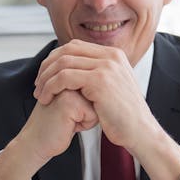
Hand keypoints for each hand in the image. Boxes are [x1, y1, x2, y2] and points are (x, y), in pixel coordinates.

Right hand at [0, 88, 96, 179]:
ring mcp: (67, 90)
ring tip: (66, 121)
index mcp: (66, 76)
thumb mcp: (68, 103)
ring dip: (85, 119)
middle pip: (98, 97)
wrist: (34, 142)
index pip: (95, 90)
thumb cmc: (52, 125)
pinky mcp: (70, 103)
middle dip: (87, 112)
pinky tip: (66, 126)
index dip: (86, 107)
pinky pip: (93, 116)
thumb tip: (105, 91)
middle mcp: (66, 79)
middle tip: (66, 117)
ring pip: (97, 106)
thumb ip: (83, 91)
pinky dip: (83, 126)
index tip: (67, 111)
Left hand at [33, 40, 179, 179]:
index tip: (45, 77)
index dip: (55, 59)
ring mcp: (107, 66)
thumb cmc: (124, 117)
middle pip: (67, 50)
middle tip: (38, 84)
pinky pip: (64, 77)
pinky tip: (46, 99)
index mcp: (114, 55)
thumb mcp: (113, 88)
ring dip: (46, 79)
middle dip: (47, 67)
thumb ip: (98, 74)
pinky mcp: (100, 80)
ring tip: (39, 94)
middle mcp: (111, 56)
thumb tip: (77, 70)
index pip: (75, 46)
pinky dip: (50, 87)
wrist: (140, 132)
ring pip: (63, 63)